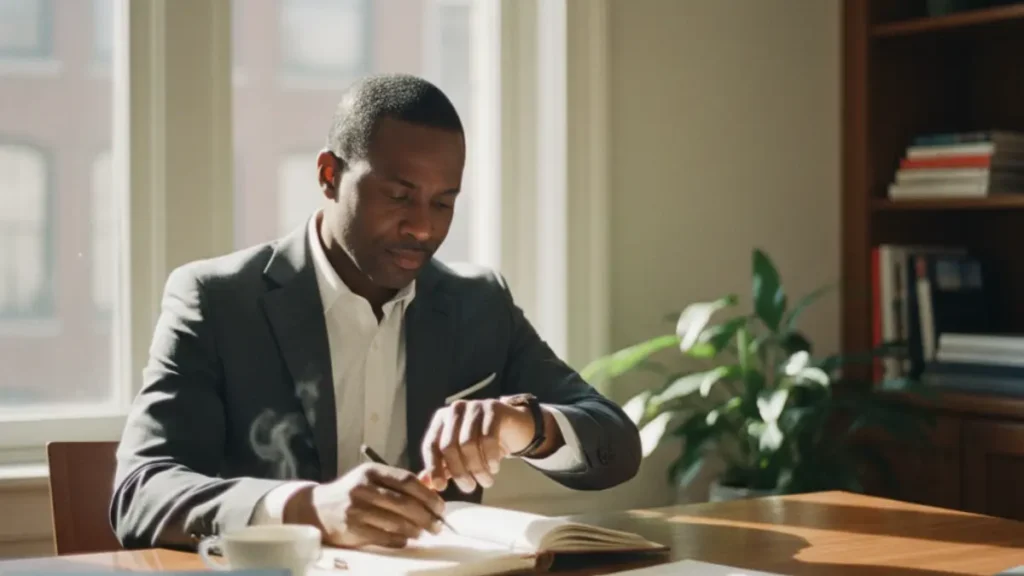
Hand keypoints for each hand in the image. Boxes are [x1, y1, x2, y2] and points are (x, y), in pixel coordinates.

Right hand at [284, 463, 444, 548]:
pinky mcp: (351, 529)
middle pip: (404, 503)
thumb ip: (398, 482)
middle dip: (427, 516)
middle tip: (438, 525)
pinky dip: (399, 540)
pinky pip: (383, 537)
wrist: (315, 509)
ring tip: (424, 532)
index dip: (428, 495)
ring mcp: (355, 509)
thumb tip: (432, 486)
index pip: (407, 481)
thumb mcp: (371, 479)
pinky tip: (406, 540)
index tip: (441, 506)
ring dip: (415, 529)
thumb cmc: (351, 493)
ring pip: (396, 521)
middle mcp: (363, 487)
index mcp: (371, 471)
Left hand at [419, 399, 558, 493]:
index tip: (441, 487)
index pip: (430, 445)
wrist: (513, 427)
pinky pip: (488, 437)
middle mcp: (455, 410)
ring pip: (468, 443)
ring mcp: (474, 407)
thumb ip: (442, 467)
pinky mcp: (493, 408)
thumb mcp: (460, 455)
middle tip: (469, 489)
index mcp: (441, 419)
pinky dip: (491, 457)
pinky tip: (495, 468)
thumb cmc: (481, 443)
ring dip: (478, 468)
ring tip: (486, 481)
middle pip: (449, 446)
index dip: (433, 467)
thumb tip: (425, 483)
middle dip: (459, 472)